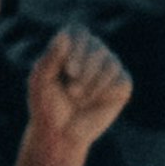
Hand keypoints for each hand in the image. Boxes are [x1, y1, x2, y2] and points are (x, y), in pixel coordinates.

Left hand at [26, 26, 132, 156]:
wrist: (60, 133)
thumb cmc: (46, 105)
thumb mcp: (41, 81)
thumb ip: (51, 58)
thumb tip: (65, 35)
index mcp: (69, 46)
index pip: (79, 32)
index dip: (78, 48)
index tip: (70, 71)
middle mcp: (91, 52)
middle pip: (97, 47)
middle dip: (86, 71)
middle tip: (73, 92)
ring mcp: (108, 67)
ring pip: (112, 64)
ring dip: (95, 84)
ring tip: (80, 98)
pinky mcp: (121, 85)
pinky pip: (122, 80)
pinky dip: (108, 92)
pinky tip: (96, 101)